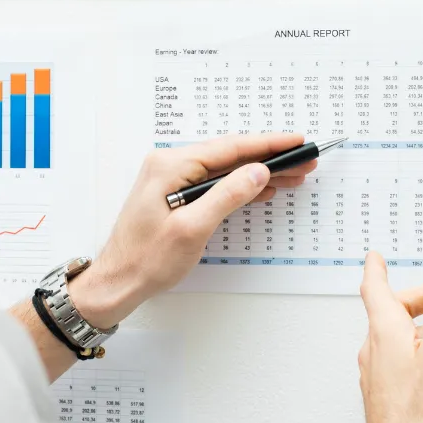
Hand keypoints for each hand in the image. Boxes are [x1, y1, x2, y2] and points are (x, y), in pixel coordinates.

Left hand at [69, 133, 316, 327]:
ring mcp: (172, 179)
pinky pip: (215, 183)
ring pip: (225, 169)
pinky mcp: (175, 194)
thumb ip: (226, 196)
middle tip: (304, 161)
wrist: (118, 280)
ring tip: (294, 175)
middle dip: (269, 158)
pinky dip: (241, 186)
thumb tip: (258, 172)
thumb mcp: (192, 229)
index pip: (230, 148)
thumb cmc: (146, 259)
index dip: (268, 144)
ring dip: (259, 173)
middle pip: (230, 155)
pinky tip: (263, 189)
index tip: (297, 141)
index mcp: (171, 166)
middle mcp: (170, 165)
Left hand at [358, 252, 422, 422]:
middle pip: (396, 313)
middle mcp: (376, 347)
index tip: (375, 257)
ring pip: (407, 340)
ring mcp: (379, 371)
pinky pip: (409, 366)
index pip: (375, 287)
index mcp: (384, 329)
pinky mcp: (388, 392)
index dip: (377, 269)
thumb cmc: (418, 405)